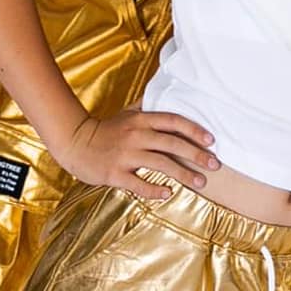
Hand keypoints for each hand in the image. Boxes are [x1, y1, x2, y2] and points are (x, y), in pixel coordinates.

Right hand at [61, 105, 218, 201]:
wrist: (74, 142)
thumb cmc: (105, 130)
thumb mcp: (127, 114)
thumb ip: (147, 109)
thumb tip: (168, 97)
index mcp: (141, 120)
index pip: (174, 122)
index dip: (194, 130)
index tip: (211, 141)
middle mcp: (136, 135)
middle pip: (173, 144)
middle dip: (197, 155)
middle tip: (215, 165)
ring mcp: (126, 155)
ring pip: (161, 165)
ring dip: (184, 174)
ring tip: (201, 183)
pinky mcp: (115, 173)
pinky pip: (139, 183)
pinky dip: (155, 190)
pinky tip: (168, 193)